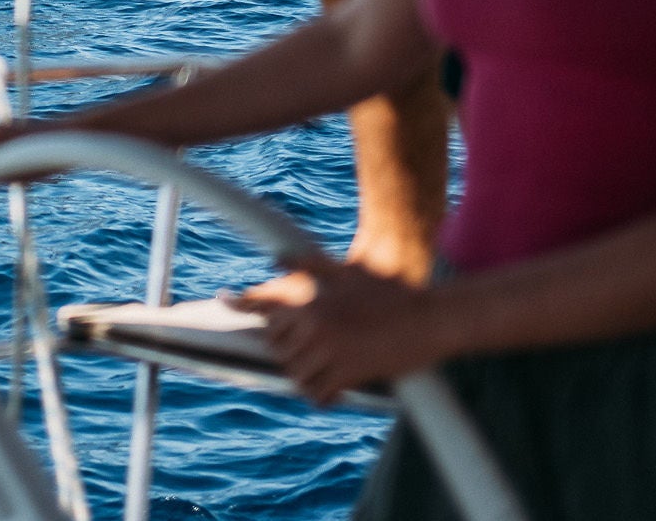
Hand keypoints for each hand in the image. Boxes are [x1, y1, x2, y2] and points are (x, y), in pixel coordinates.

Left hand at [231, 259, 453, 404]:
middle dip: (286, 349)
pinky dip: (319, 396)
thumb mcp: (346, 271)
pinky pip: (317, 393)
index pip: (263, 304)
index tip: (223, 302)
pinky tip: (330, 392)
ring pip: (294, 372)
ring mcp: (328, 348)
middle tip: (305, 352)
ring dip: (303, 375)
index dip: (240, 305)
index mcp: (309, 296)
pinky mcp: (347, 372)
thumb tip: (276, 261)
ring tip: (319, 372)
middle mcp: (312, 321)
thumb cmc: (391, 290)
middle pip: (276, 345)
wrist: (432, 316)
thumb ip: (308, 264)